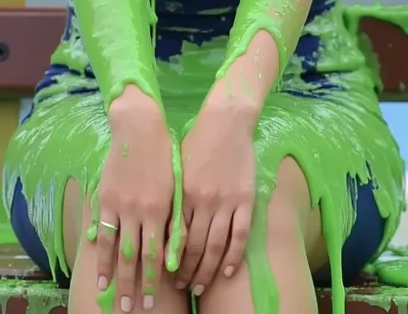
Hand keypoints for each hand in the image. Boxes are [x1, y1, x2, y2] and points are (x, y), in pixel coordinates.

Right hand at [93, 86, 177, 311]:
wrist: (140, 127)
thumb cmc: (164, 155)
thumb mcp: (175, 187)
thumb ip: (174, 219)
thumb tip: (172, 253)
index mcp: (161, 209)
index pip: (156, 254)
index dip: (153, 279)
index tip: (151, 299)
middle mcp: (139, 211)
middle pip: (134, 257)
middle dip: (132, 286)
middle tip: (130, 309)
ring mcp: (120, 204)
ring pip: (116, 248)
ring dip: (114, 275)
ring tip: (111, 296)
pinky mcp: (105, 197)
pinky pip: (102, 229)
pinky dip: (101, 251)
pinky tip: (98, 267)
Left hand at [174, 101, 255, 295]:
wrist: (226, 120)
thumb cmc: (197, 140)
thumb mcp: (178, 167)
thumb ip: (173, 197)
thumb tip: (163, 227)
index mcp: (183, 193)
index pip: (174, 236)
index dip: (169, 260)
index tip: (165, 276)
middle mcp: (203, 201)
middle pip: (193, 246)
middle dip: (186, 271)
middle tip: (182, 287)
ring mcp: (226, 201)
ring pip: (215, 246)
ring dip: (207, 270)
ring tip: (200, 286)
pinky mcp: (245, 199)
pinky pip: (239, 235)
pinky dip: (233, 256)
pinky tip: (227, 271)